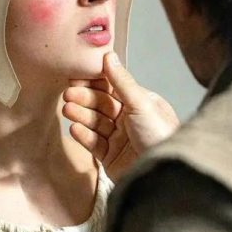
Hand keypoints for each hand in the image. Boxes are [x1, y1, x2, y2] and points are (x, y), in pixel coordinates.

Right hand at [63, 52, 179, 180]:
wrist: (164, 175)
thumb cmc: (160, 136)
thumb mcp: (142, 103)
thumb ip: (122, 81)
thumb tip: (109, 56)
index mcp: (140, 103)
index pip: (112, 88)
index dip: (94, 82)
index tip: (76, 76)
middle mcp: (129, 119)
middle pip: (101, 105)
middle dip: (84, 99)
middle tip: (69, 94)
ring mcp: (119, 139)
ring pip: (95, 123)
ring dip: (81, 116)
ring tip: (67, 110)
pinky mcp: (110, 157)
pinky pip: (94, 143)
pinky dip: (84, 135)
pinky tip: (75, 128)